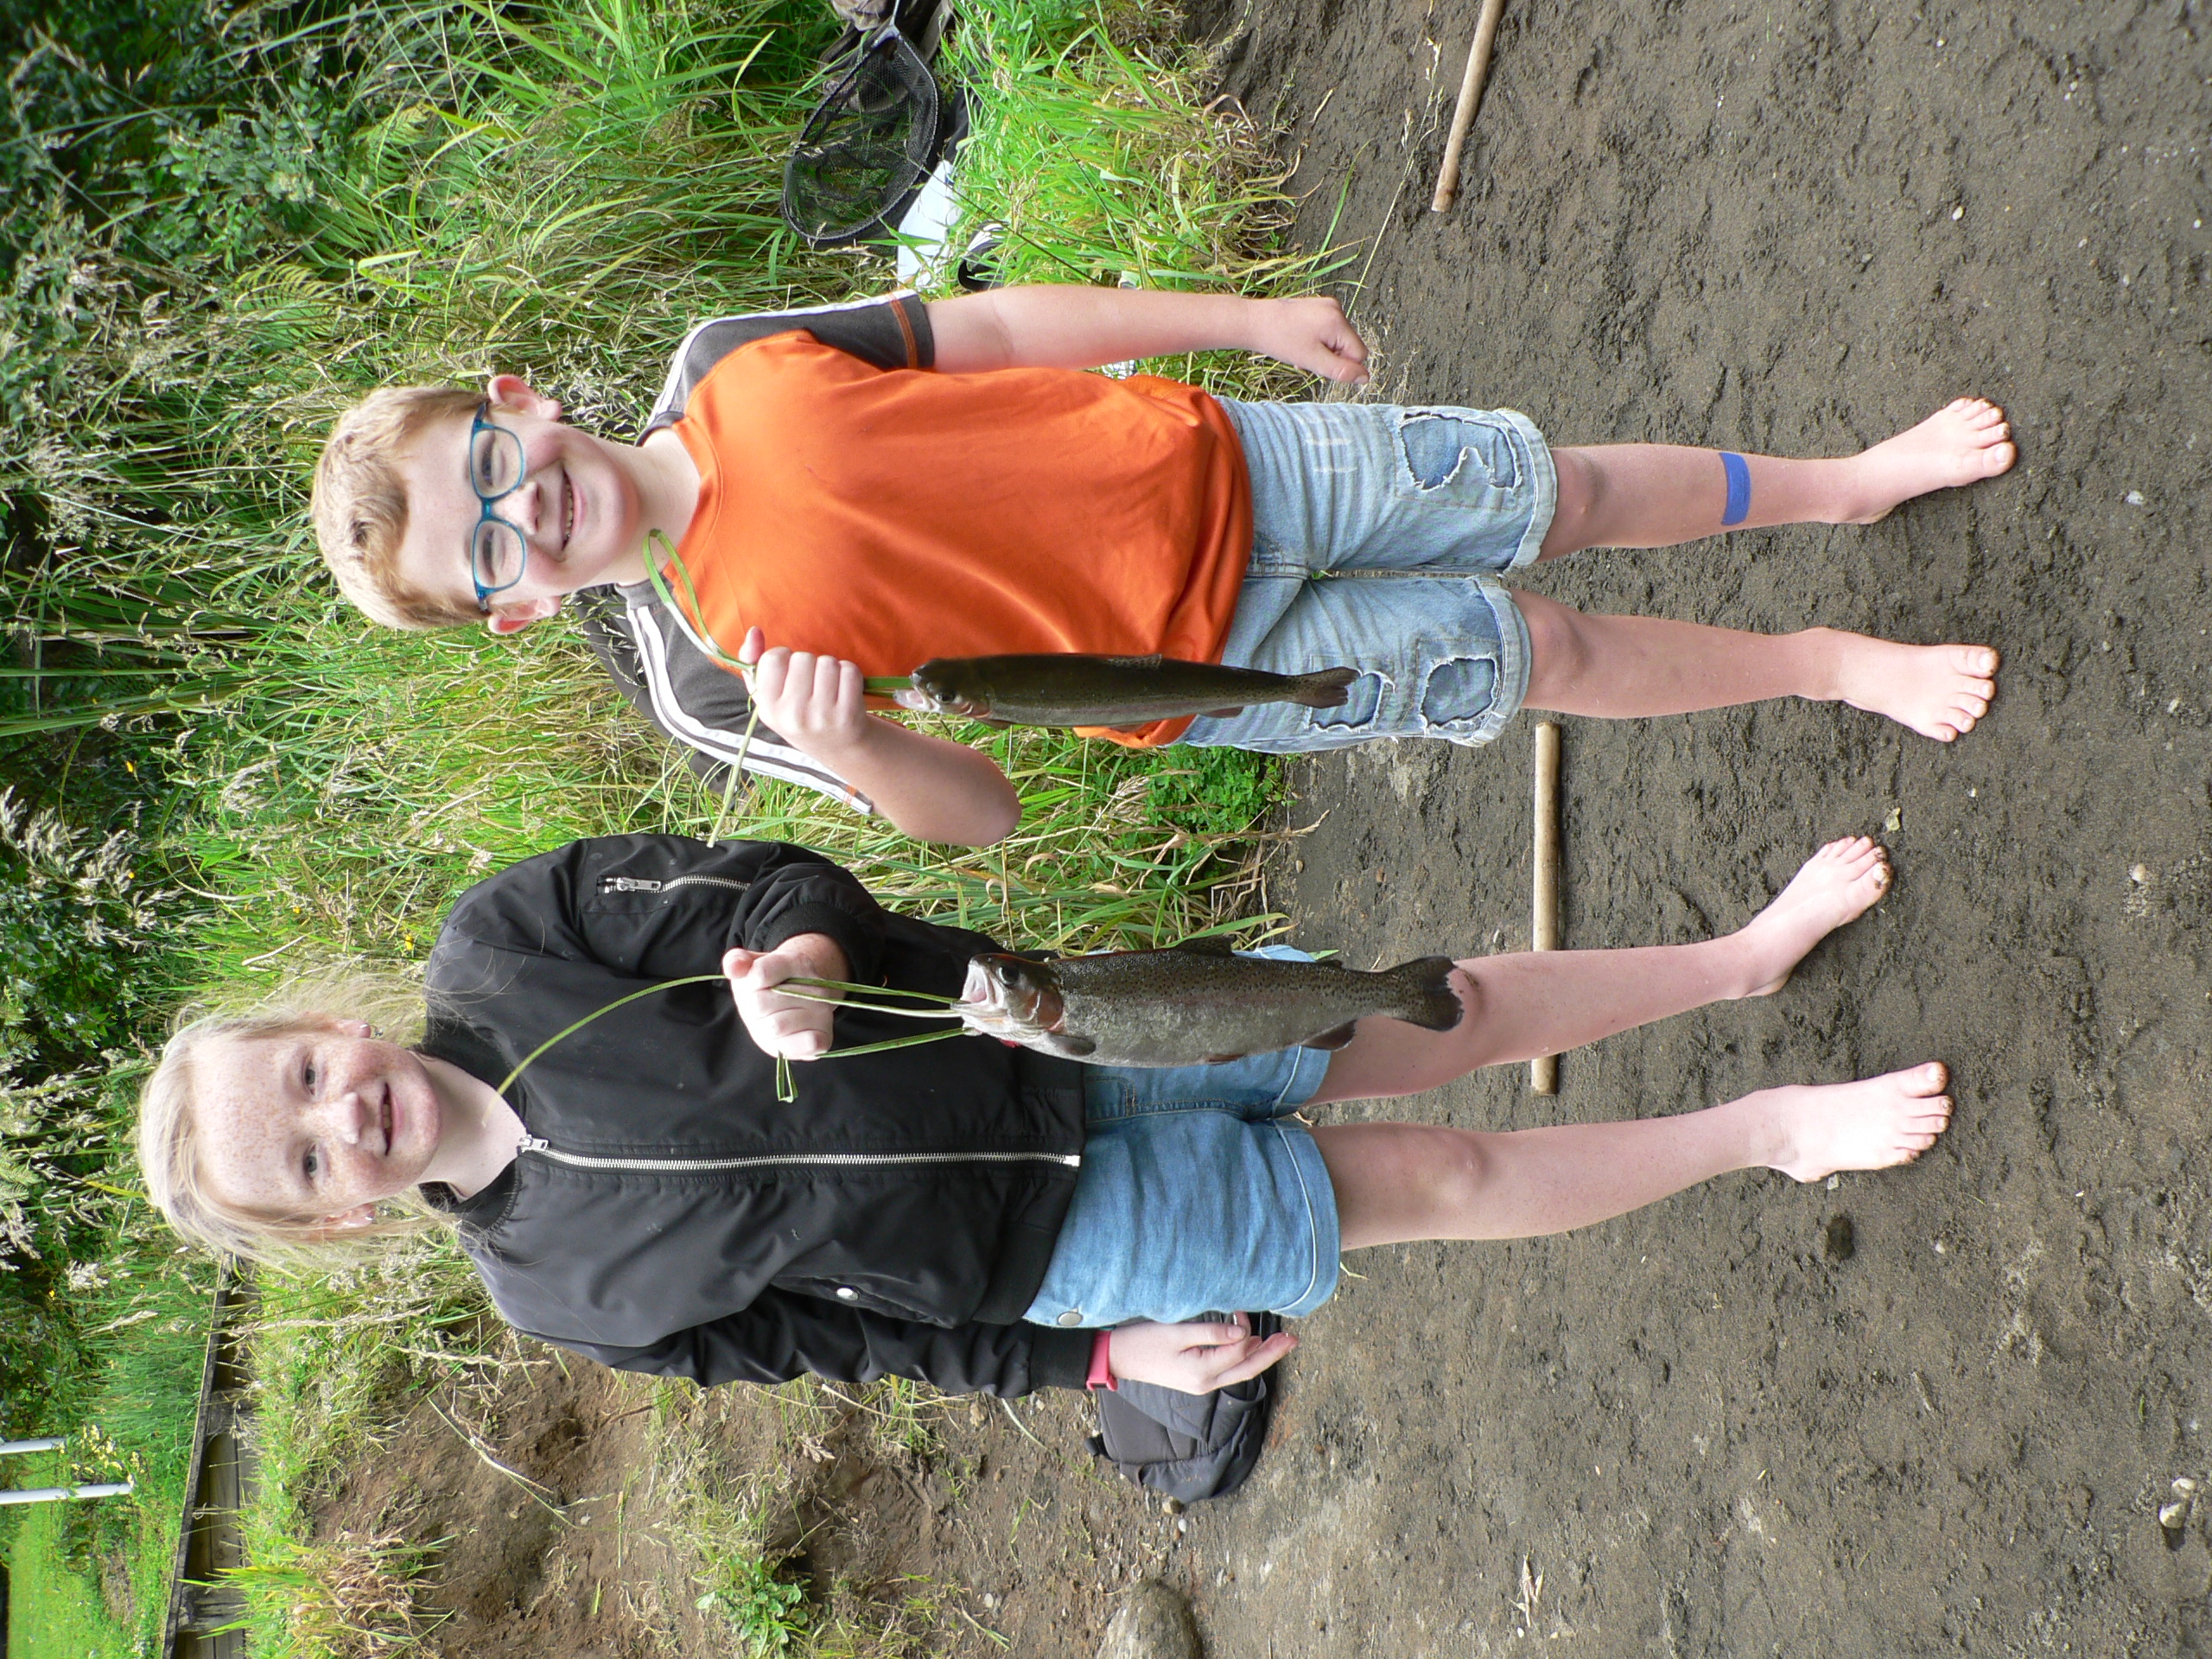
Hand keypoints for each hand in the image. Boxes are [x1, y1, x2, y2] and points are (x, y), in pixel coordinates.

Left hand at [724, 934, 849, 1059]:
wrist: (798, 1005)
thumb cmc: (767, 986)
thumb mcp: (751, 967)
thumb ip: (737, 961)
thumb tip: (733, 968)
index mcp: (796, 963)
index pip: (760, 973)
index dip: (747, 984)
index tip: (753, 985)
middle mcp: (816, 986)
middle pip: (759, 1004)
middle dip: (752, 1009)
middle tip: (762, 1007)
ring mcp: (823, 1012)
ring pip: (774, 1027)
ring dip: (764, 1028)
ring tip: (772, 1020)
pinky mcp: (825, 1038)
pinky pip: (798, 1045)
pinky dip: (785, 1045)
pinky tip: (786, 1036)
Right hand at [740, 627, 873, 757]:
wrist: (837, 747)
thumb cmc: (798, 713)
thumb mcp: (768, 695)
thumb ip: (753, 662)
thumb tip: (755, 631)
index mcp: (769, 708)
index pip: (773, 659)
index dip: (785, 658)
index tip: (790, 672)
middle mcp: (793, 715)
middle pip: (803, 658)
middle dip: (809, 663)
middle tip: (812, 683)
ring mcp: (822, 716)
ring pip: (827, 662)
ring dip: (830, 667)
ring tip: (828, 686)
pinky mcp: (848, 714)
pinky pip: (849, 671)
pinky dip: (848, 673)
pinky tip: (845, 689)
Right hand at [1105, 1314, 1296, 1391]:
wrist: (1119, 1358)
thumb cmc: (1144, 1342)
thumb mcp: (1178, 1332)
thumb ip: (1213, 1333)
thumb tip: (1243, 1333)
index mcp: (1203, 1372)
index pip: (1239, 1351)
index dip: (1246, 1329)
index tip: (1241, 1309)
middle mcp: (1207, 1383)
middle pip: (1248, 1369)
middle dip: (1272, 1353)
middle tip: (1294, 1339)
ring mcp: (1202, 1383)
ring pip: (1240, 1370)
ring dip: (1259, 1354)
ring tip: (1280, 1342)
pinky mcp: (1197, 1378)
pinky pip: (1227, 1369)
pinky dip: (1242, 1357)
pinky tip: (1250, 1345)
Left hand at [1246, 296, 1369, 385]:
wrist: (1254, 322)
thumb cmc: (1279, 340)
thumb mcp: (1313, 361)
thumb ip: (1341, 370)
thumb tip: (1365, 377)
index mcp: (1338, 320)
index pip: (1360, 354)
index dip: (1341, 364)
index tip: (1319, 362)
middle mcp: (1336, 308)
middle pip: (1349, 346)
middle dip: (1331, 356)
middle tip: (1307, 356)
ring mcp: (1327, 305)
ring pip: (1338, 340)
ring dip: (1323, 350)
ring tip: (1301, 348)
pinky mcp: (1318, 307)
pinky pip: (1328, 331)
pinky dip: (1317, 341)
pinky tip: (1300, 341)